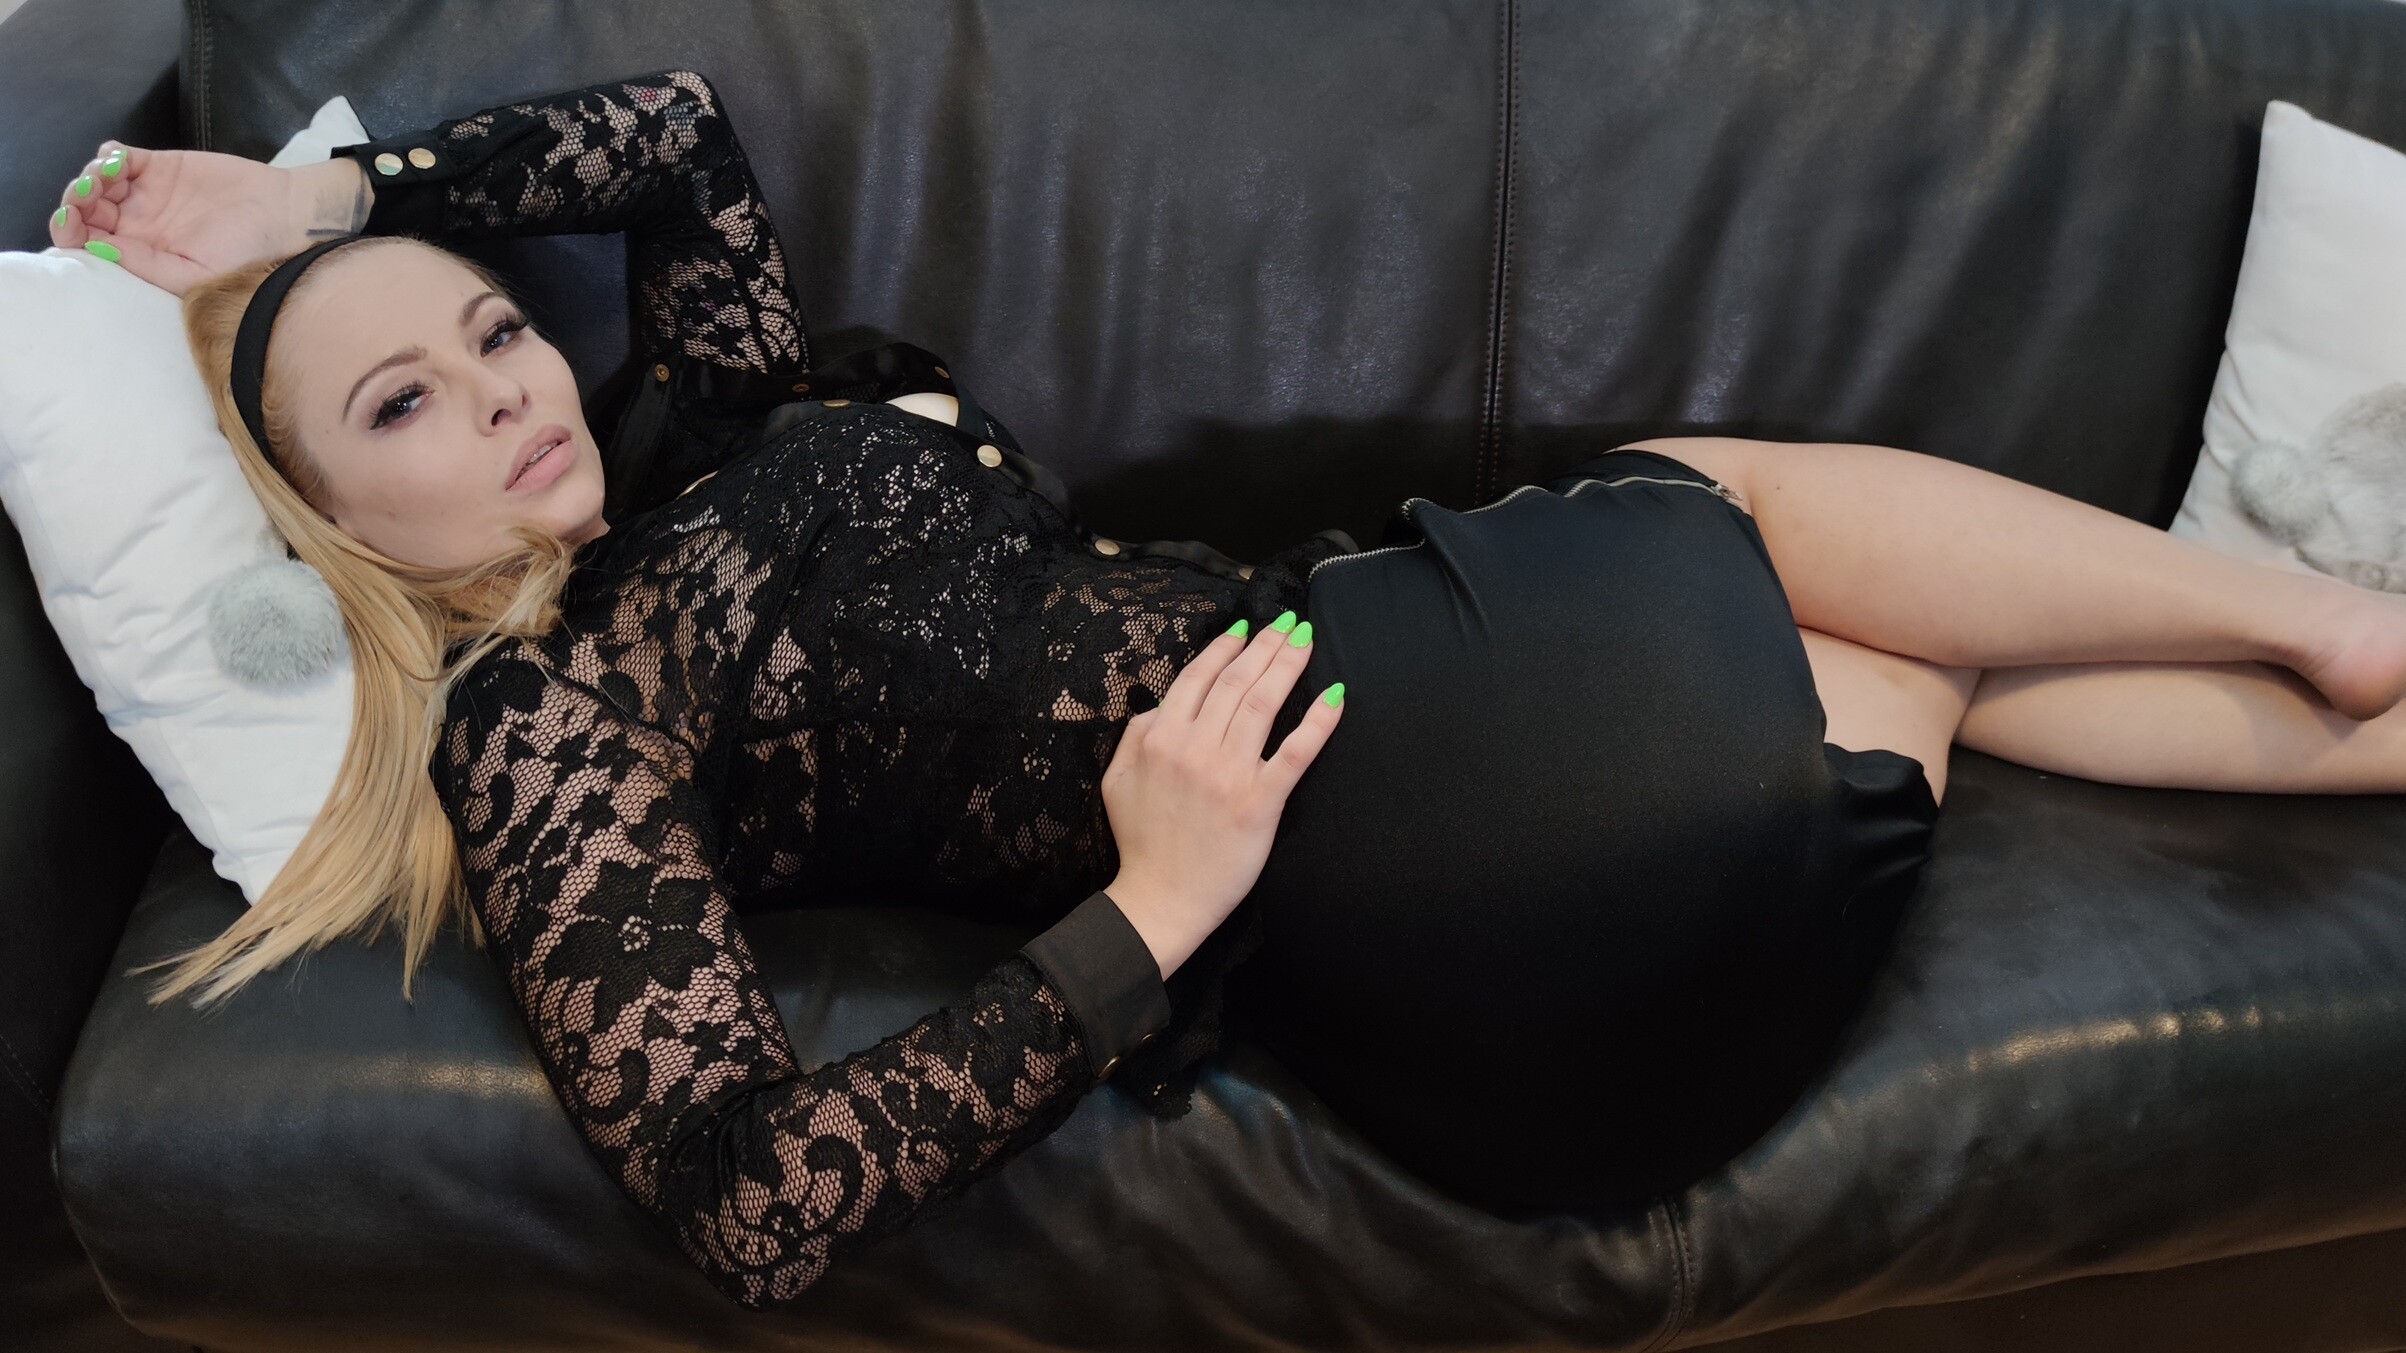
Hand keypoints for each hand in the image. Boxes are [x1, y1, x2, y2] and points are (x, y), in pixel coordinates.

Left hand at [47, 143, 369, 294]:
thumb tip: (96, 247)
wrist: (282, 216)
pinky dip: (108, 155)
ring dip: (90, 176)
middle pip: (85, 211)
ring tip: (106, 177)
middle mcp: (136, 226)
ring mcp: (145, 194)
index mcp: (140, 255)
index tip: (74, 221)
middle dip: (75, 201)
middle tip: (88, 194)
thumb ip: (145, 265)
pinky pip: (118, 156)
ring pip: (96, 181)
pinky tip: (118, 161)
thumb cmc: (245, 256)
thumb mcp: (194, 275)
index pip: (89, 244)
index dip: (71, 232)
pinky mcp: (159, 166)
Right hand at [1100, 611, 1343, 978]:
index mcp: (1159, 738)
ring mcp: (1230, 773)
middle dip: (1265, 645)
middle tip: (1288, 621)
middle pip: (1235, 682)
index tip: (1246, 627)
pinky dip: (1318, 722)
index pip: (1197, 678)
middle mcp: (1195, 748)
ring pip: (1263, 704)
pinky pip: (1295, 752)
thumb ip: (1136, 735)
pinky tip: (1335, 697)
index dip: (1225, 647)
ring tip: (1305, 639)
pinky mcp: (1261, 801)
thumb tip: (1163, 704)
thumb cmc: (1140, 842)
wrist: (1160, 899)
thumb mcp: (1117, 780)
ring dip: (1287, 665)